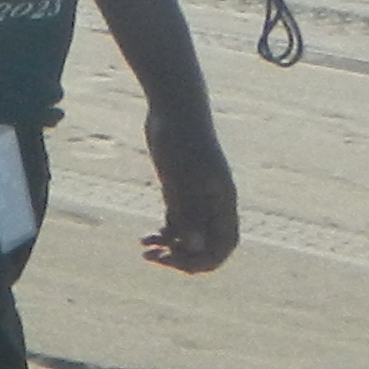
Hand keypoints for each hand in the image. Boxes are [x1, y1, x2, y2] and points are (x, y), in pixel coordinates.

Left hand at [142, 105, 241, 271]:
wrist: (172, 107)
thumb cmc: (181, 139)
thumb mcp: (181, 179)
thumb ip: (189, 212)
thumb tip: (194, 247)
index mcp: (222, 202)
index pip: (224, 244)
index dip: (204, 260)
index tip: (175, 260)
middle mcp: (213, 203)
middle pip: (206, 245)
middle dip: (182, 256)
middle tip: (154, 257)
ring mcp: (196, 196)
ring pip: (189, 235)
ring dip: (169, 247)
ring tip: (144, 249)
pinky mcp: (180, 188)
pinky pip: (177, 221)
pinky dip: (164, 233)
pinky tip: (145, 238)